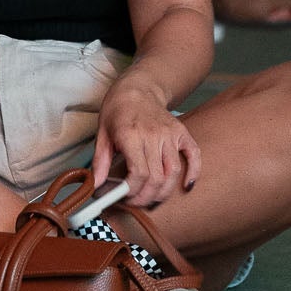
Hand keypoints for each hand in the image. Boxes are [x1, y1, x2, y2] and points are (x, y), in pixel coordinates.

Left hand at [91, 78, 200, 206]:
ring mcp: (170, 134)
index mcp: (131, 134)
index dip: (133, 192)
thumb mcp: (102, 133)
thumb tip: (96, 185)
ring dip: (164, 192)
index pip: (138, 173)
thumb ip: (101, 161)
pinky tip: (186, 186)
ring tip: (152, 198)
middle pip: (156, 177)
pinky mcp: (181, 133)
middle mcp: (153, 134)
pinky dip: (193, 172)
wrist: (137, 88)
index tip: (124, 197)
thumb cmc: (117, 110)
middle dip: (146, 197)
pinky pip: (194, 155)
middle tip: (136, 202)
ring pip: (174, 171)